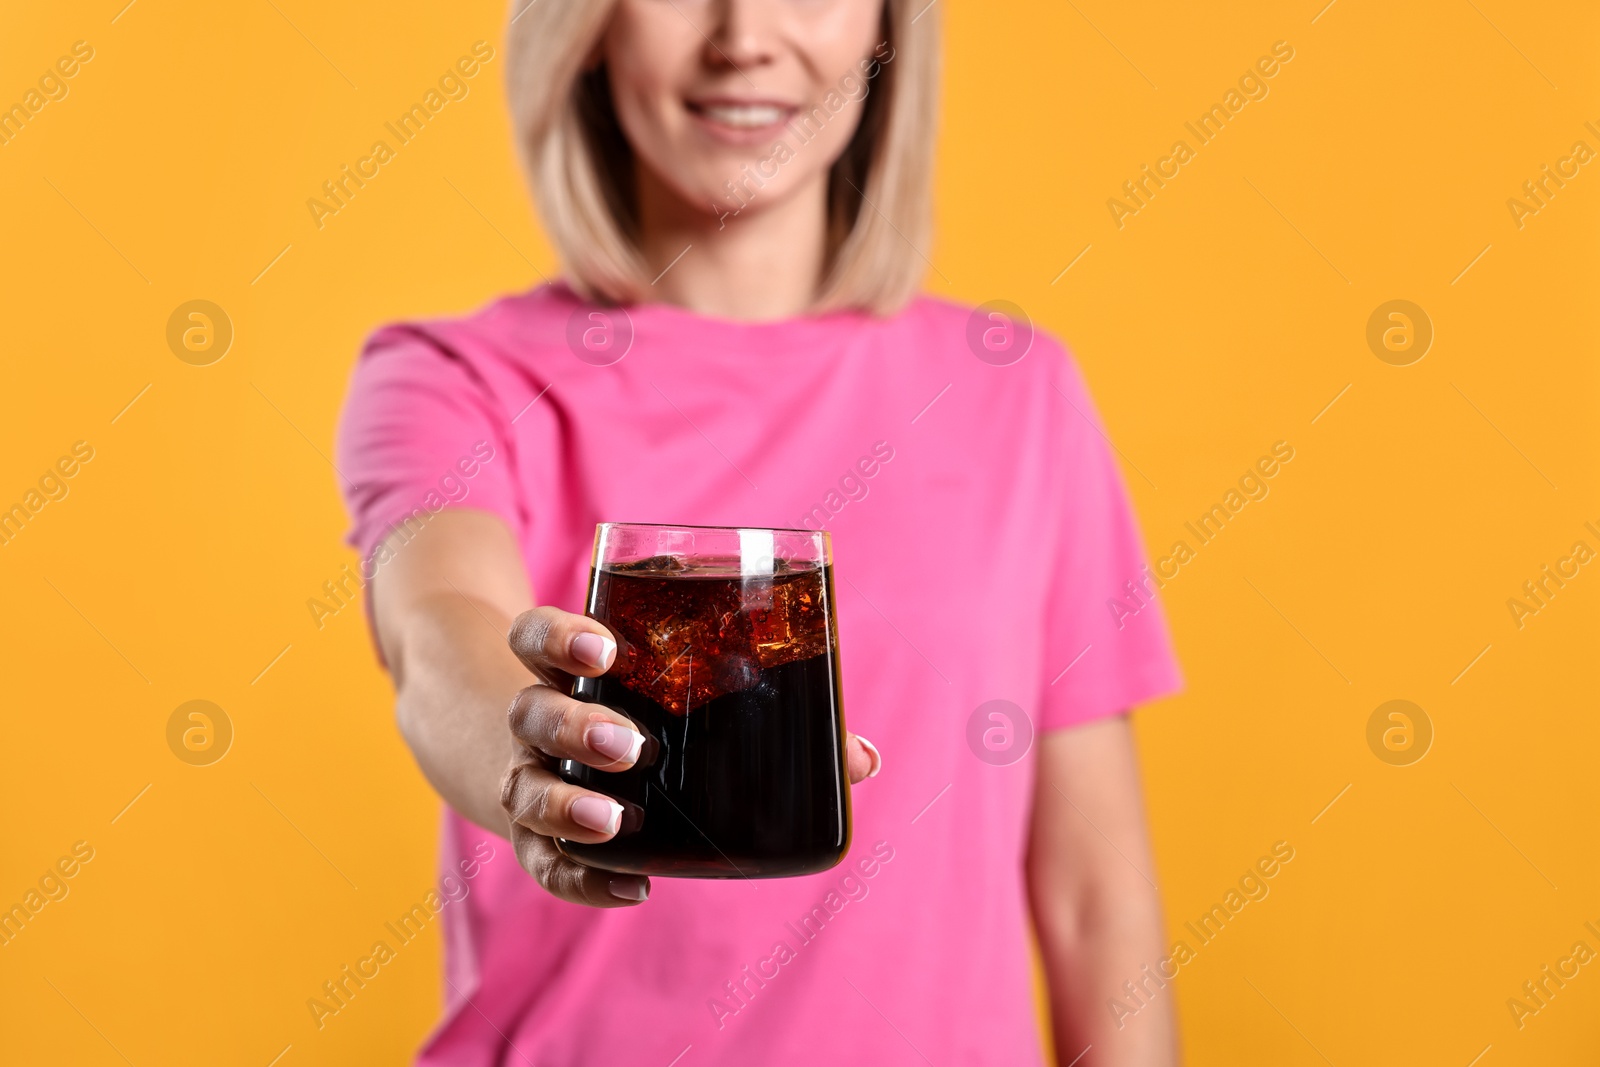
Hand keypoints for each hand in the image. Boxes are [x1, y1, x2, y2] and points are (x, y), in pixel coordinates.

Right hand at [498, 605, 881, 907]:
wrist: (549, 756)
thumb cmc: (642, 710)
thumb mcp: (684, 694)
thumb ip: (771, 713)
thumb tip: (861, 757)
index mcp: (571, 667)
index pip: (537, 636)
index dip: (560, 637)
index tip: (606, 649)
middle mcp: (538, 720)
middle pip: (529, 711)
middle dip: (575, 727)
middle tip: (632, 745)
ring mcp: (529, 778)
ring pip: (523, 787)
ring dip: (565, 804)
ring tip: (615, 820)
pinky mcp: (536, 837)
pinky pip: (544, 862)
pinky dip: (582, 878)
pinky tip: (632, 889)